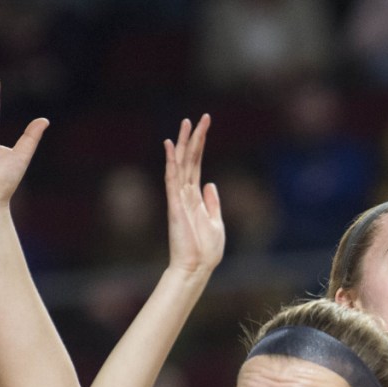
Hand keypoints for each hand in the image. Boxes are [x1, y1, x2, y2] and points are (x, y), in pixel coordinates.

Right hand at [163, 115, 224, 275]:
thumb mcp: (216, 222)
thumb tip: (210, 184)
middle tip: (197, 117)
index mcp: (196, 198)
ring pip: (180, 164)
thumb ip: (212, 203)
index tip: (205, 127)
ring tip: (186, 123)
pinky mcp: (175, 205)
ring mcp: (179, 198)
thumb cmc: (206, 250)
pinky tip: (171, 146)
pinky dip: (172, 161)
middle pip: (189, 160)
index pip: (197, 165)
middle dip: (194, 138)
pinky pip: (172, 179)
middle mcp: (185, 194)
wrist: (197, 268)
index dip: (201, 146)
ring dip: (183, 143)